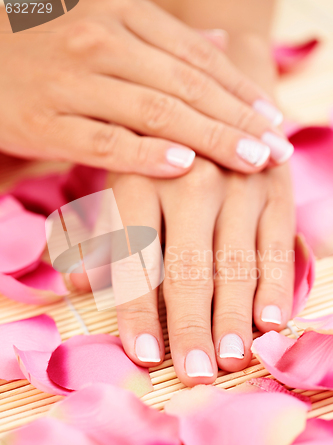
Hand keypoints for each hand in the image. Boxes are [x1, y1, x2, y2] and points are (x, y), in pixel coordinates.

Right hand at [0, 0, 292, 176]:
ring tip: (249, 162)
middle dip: (238, 120)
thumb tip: (217, 43)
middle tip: (275, 150)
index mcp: (122, 13)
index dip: (241, 90)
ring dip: (209, 139)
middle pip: (186, 85)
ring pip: (154, 111)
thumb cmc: (52, 52)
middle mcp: (101, 39)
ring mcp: (73, 80)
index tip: (274, 120)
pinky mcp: (48, 120)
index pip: (197, 57)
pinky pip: (105, 140)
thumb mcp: (108, 26)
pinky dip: (146, 154)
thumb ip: (163, 38)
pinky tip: (184, 166)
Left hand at [72, 158, 294, 384]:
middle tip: (195, 374)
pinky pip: (277, 245)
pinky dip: (276, 285)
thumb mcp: (118, 188)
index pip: (136, 258)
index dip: (139, 310)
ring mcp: (239, 185)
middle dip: (191, 325)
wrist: (209, 111)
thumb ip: (99, 237)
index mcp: (141, 182)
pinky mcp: (276, 190)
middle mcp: (191, 181)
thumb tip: (76, 287)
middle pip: (189, 267)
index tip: (144, 355)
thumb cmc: (155, 164)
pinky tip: (270, 321)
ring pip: (236, 261)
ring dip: (234, 315)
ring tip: (231, 359)